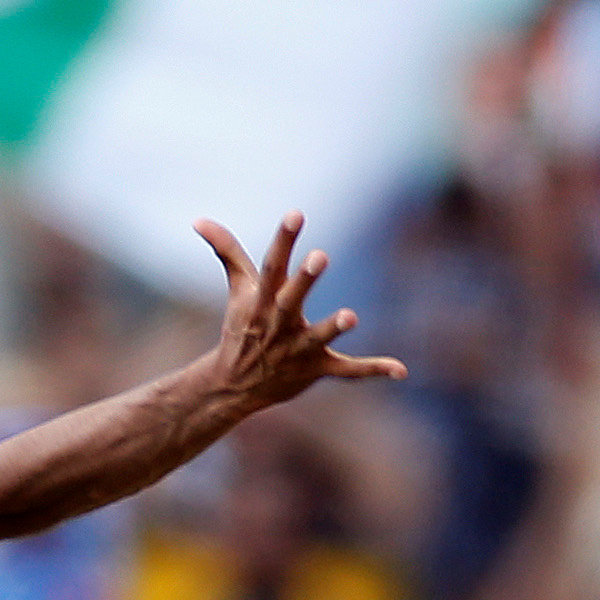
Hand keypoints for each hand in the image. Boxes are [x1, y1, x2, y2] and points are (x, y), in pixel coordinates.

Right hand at [192, 213, 405, 412]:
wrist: (233, 386)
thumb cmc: (243, 329)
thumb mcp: (237, 289)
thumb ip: (227, 251)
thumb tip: (198, 219)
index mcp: (263, 301)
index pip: (272, 265)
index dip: (284, 239)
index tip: (295, 213)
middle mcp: (279, 323)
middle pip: (292, 299)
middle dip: (305, 280)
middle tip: (320, 256)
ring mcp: (298, 348)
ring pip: (317, 337)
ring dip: (332, 328)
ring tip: (350, 316)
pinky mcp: (315, 369)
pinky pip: (347, 371)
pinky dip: (373, 370)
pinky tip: (400, 370)